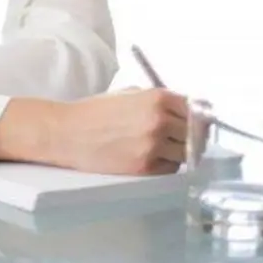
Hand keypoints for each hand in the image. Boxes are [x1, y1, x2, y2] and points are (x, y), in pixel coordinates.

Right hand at [48, 88, 189, 175]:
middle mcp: (160, 121)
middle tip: (178, 138)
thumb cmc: (95, 111)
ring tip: (161, 147)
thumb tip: (184, 111)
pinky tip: (149, 156)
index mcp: (157, 98)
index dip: (195, 117)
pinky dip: (166, 164)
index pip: (195, 109)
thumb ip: (157, 100)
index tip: (194, 123)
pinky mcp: (145, 166)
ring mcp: (153, 145)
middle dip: (189, 135)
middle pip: (194, 133)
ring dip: (178, 152)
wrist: (68, 132)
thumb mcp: (128, 93)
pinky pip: (170, 168)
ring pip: (185, 153)